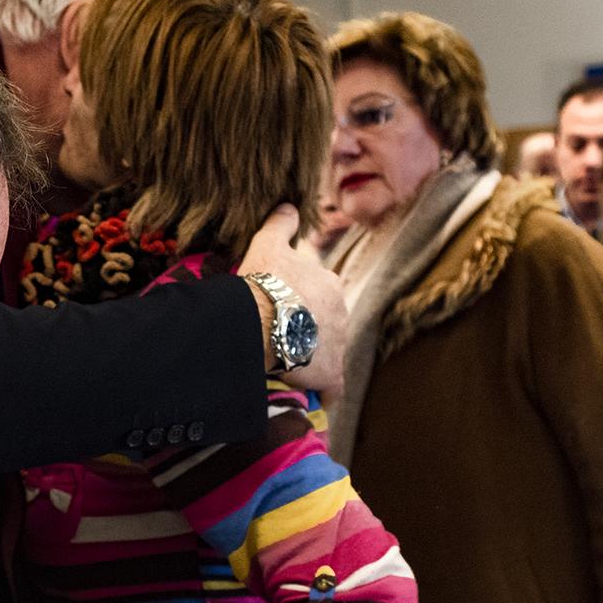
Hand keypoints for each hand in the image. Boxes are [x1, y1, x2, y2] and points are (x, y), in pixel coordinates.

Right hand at [238, 203, 347, 395]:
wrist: (261, 319)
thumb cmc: (264, 282)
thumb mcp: (268, 245)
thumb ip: (280, 224)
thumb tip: (288, 204)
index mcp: (328, 284)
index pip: (319, 295)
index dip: (301, 304)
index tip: (283, 312)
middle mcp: (341, 314)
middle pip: (326, 326)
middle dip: (309, 333)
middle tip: (280, 340)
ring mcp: (338, 345)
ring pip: (327, 355)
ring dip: (312, 361)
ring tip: (287, 369)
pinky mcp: (330, 374)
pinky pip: (331, 389)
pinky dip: (322, 394)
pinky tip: (309, 397)